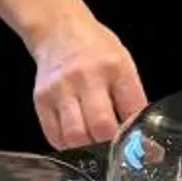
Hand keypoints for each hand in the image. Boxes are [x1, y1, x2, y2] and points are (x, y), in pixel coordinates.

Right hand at [28, 11, 146, 150]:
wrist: (58, 31)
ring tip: (94, 145)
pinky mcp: (41, 99)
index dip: (136, 133)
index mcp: (115, 68)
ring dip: (87, 149)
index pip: (131, 110)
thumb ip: (132, 98)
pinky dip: (67, 145)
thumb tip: (140, 136)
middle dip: (110, 145)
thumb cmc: (96, 49)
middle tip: (113, 148)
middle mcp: (86, 78)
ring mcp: (61, 89)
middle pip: (101, 126)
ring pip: (75, 136)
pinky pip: (54, 135)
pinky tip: (76, 140)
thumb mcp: (124, 64)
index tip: (137, 145)